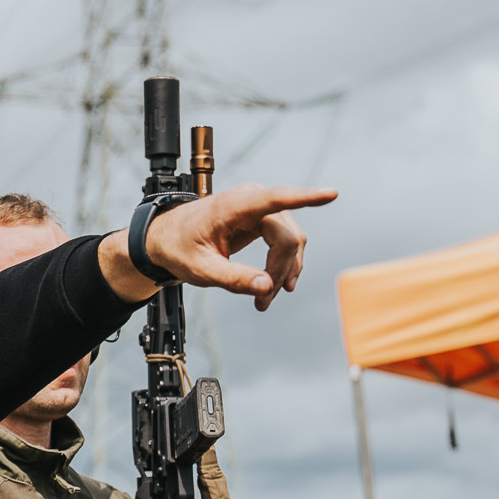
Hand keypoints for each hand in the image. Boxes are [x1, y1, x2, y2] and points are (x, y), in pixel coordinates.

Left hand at [96, 183, 331, 304]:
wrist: (167, 238)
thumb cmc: (179, 248)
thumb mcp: (201, 270)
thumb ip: (233, 279)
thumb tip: (267, 287)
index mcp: (233, 206)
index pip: (276, 199)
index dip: (305, 198)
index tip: (331, 194)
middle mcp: (251, 199)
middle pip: (287, 237)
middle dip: (280, 272)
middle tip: (263, 303)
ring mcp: (260, 207)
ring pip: (291, 241)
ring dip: (283, 272)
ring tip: (264, 300)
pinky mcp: (263, 218)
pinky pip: (285, 242)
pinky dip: (281, 266)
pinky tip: (271, 286)